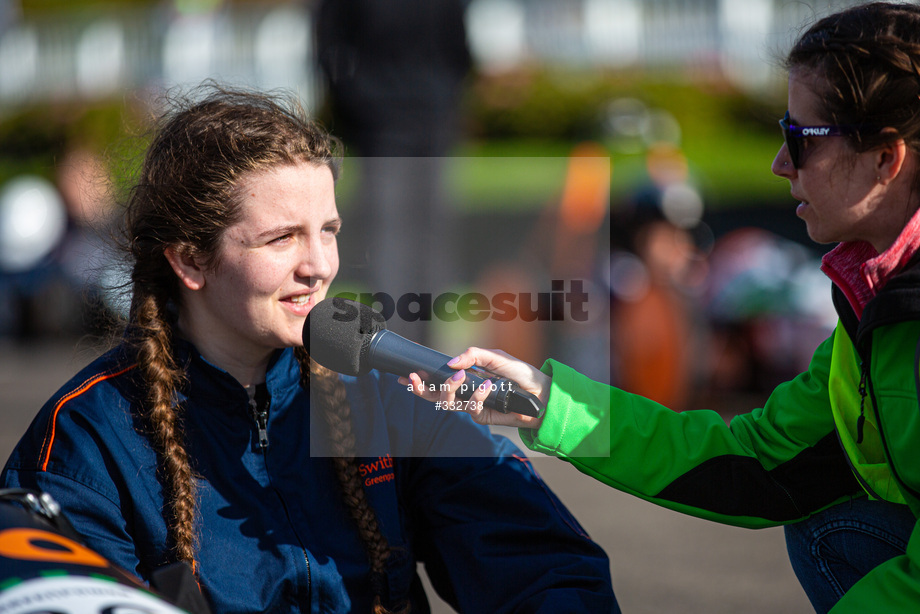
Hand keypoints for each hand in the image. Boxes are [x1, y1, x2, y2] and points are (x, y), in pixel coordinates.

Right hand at [399, 347, 548, 428]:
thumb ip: (474, 355)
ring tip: (459, 377)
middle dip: (421, 389)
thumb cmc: (519, 373)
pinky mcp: (483, 416)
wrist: (541, 392)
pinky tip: (488, 386)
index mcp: (464, 377)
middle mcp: (465, 392)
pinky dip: (478, 396)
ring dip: (448, 389)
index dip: (420, 379)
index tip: (407, 374)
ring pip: (448, 403)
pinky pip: (471, 409)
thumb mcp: (496, 356)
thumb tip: (451, 362)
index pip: (436, 379)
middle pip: (434, 396)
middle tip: (418, 378)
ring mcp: (472, 405)